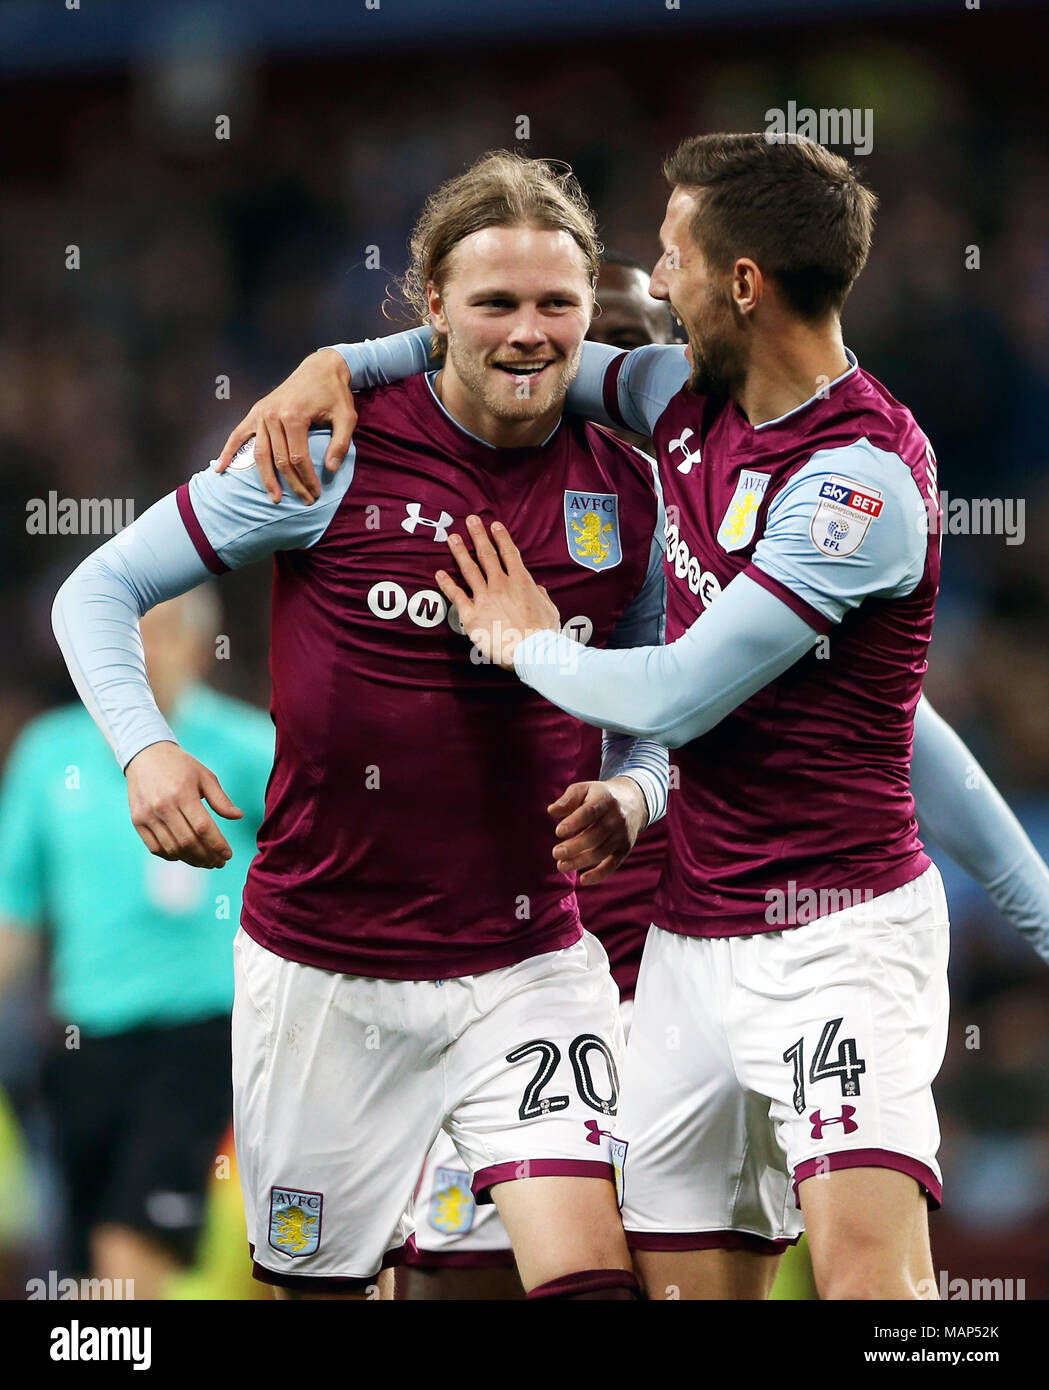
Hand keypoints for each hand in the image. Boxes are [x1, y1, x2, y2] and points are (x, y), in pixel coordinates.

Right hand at [126, 741, 242, 868]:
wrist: (146, 756)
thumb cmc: (181, 766)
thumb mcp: (205, 776)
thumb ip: (221, 799)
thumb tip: (238, 816)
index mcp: (183, 793)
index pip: (203, 828)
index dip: (217, 845)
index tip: (228, 855)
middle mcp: (163, 806)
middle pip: (188, 842)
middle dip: (207, 857)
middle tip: (219, 862)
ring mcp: (148, 815)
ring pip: (172, 848)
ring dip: (191, 860)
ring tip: (206, 862)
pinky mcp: (137, 822)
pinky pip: (156, 848)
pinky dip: (172, 856)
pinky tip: (185, 855)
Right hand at [215, 348, 356, 504]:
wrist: (320, 368)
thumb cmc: (334, 393)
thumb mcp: (347, 417)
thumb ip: (340, 444)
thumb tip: (331, 470)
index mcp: (295, 416)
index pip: (298, 458)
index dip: (307, 479)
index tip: (316, 493)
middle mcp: (273, 415)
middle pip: (279, 460)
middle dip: (292, 484)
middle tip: (304, 501)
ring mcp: (262, 413)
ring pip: (260, 453)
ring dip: (266, 478)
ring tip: (273, 498)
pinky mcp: (256, 412)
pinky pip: (238, 435)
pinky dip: (228, 452)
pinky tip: (221, 469)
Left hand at [435, 515, 559, 669]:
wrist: (532, 651)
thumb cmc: (544, 634)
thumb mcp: (550, 610)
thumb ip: (542, 596)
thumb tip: (538, 589)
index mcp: (521, 582)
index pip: (509, 554)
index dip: (501, 538)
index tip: (494, 525)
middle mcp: (501, 585)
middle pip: (487, 555)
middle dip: (478, 535)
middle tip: (470, 520)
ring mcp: (485, 598)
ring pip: (469, 569)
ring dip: (460, 552)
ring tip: (452, 538)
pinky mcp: (471, 615)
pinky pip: (456, 595)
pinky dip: (446, 584)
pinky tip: (439, 574)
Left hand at [548, 777, 649, 885]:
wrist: (634, 802)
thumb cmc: (600, 796)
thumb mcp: (585, 789)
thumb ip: (568, 799)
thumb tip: (551, 811)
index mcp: (605, 800)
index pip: (590, 812)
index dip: (574, 822)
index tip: (558, 832)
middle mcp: (617, 818)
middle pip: (595, 836)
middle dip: (574, 847)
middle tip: (556, 853)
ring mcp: (622, 835)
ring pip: (601, 852)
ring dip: (580, 861)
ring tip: (561, 865)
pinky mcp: (624, 849)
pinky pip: (613, 865)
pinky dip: (599, 875)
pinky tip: (583, 880)